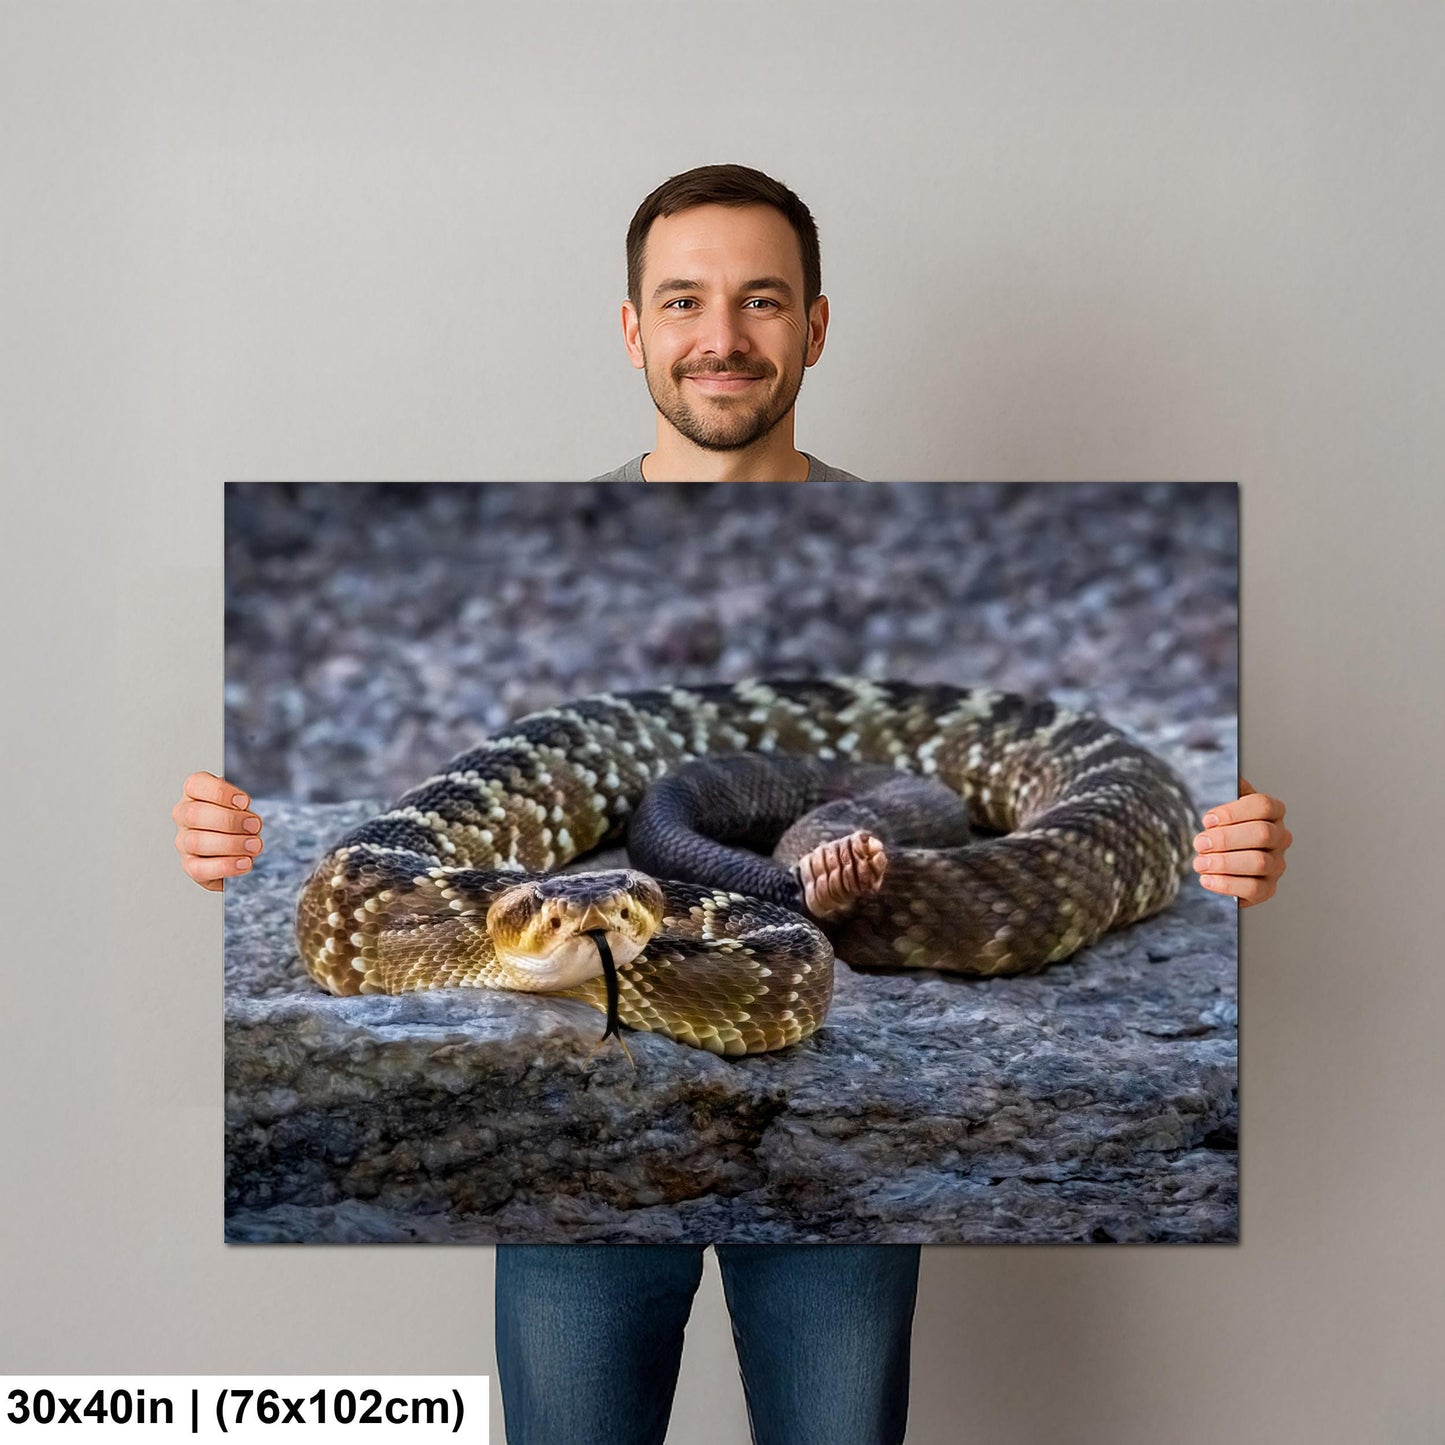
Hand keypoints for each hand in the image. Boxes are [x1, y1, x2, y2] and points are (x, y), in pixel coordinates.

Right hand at [172, 771, 263, 891]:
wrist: (237, 848)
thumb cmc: (238, 819)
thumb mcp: (242, 804)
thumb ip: (242, 805)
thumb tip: (246, 812)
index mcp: (194, 793)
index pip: (195, 784)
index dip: (220, 793)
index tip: (244, 801)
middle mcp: (184, 816)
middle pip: (195, 814)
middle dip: (229, 821)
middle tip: (254, 825)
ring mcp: (184, 842)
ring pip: (198, 842)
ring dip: (231, 844)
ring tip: (254, 845)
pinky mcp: (190, 866)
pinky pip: (201, 868)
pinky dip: (226, 865)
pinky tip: (244, 862)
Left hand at [1192, 776, 1290, 906]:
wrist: (1220, 857)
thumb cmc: (1223, 827)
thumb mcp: (1224, 805)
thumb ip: (1230, 790)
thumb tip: (1235, 779)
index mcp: (1273, 812)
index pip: (1262, 805)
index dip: (1233, 812)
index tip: (1207, 819)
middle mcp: (1280, 837)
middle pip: (1262, 834)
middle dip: (1225, 839)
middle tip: (1199, 843)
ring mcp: (1277, 864)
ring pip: (1258, 862)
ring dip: (1224, 863)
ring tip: (1199, 863)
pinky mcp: (1268, 888)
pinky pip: (1253, 889)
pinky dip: (1227, 885)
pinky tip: (1207, 879)